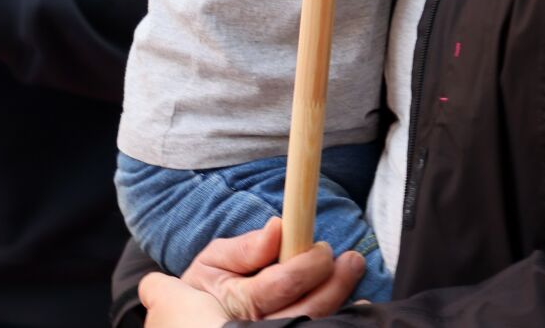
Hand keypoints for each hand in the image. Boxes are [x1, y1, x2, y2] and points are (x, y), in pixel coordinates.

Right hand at [142, 218, 364, 322]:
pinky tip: (355, 306)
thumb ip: (243, 248)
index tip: (322, 248)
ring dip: (341, 299)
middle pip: (308, 311)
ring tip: (354, 273)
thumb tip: (277, 227)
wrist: (189, 324)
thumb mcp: (212, 262)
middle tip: (349, 259)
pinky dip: (339, 320)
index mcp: (240, 304)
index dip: (306, 264)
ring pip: (316, 324)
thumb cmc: (203, 291)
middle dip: (334, 283)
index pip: (283, 284)